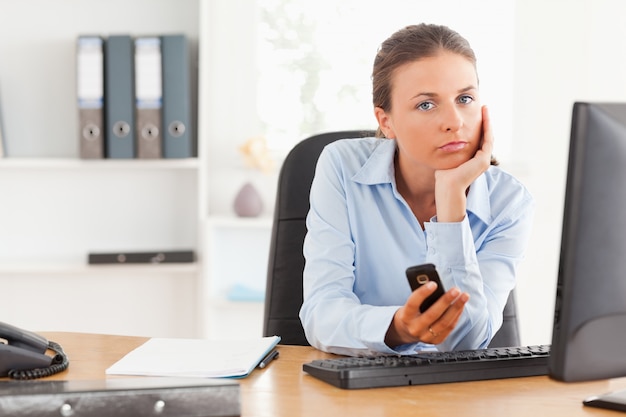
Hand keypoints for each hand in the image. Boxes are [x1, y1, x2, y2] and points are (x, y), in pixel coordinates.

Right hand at [385, 281, 469, 346]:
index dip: (423, 293)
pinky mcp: (435, 341)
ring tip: (464, 296)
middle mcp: (414, 328)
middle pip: (432, 314)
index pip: (413, 304)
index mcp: (405, 317)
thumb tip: (436, 286)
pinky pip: (449, 328)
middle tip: (456, 290)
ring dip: (456, 308)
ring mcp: (425, 337)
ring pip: (444, 323)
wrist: (407, 331)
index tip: (434, 283)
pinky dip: (456, 316)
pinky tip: (461, 306)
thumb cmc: (411, 312)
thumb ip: (420, 297)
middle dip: (445, 301)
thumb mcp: (410, 304)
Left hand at [434, 105, 493, 222]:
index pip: (478, 139)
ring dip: (487, 122)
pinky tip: (484, 117)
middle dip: (485, 121)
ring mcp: (484, 160)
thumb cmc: (443, 176)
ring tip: (485, 109)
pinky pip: (488, 139)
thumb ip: (449, 149)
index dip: (478, 126)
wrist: (447, 187)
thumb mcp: (447, 157)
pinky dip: (487, 127)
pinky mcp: (483, 160)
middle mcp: (481, 160)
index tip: (476, 114)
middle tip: (483, 107)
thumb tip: (443, 140)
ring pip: (488, 136)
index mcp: (473, 160)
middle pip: (485, 136)